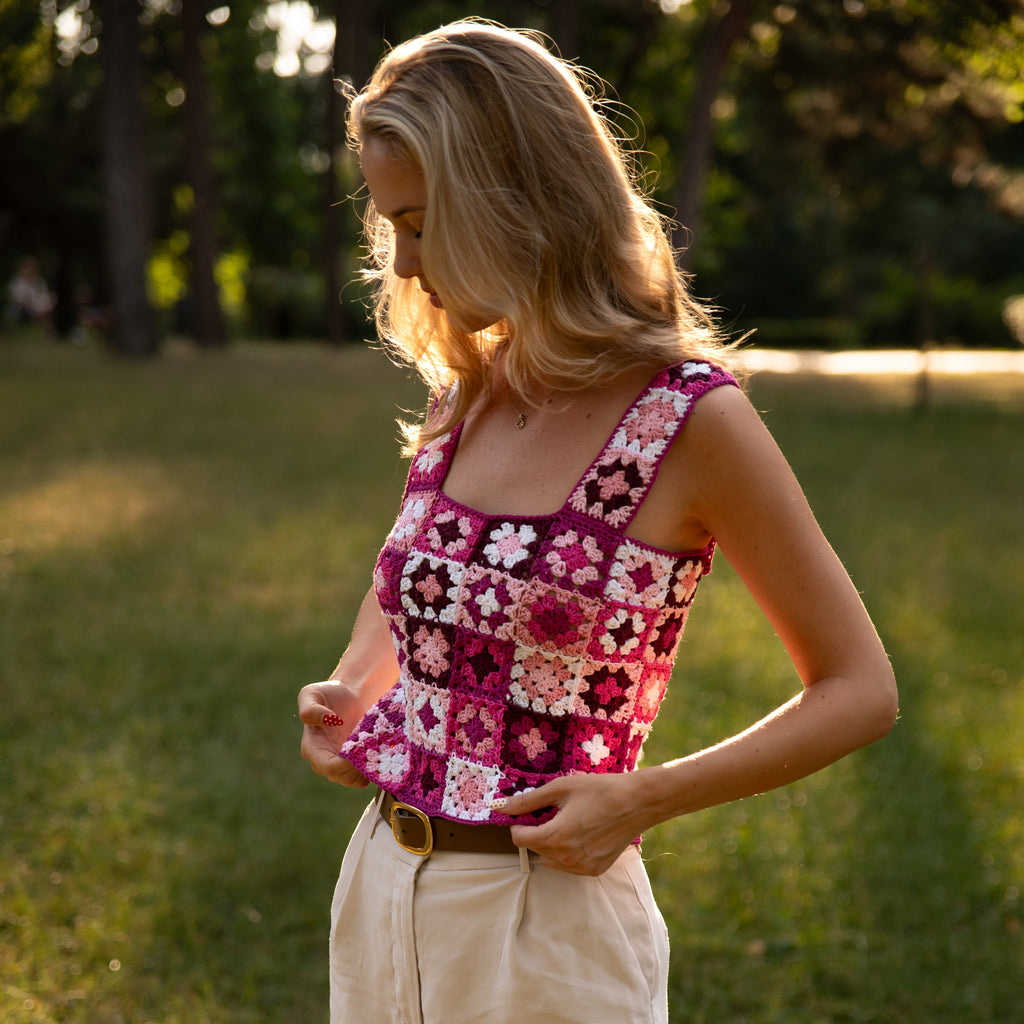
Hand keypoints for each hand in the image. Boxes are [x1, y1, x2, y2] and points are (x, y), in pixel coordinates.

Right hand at [298, 680, 369, 787]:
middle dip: (359, 765)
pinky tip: (381, 748)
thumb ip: (311, 708)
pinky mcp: (357, 763)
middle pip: (343, 777)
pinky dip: (375, 766)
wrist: (350, 694)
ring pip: (356, 780)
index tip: (361, 747)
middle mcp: (325, 762)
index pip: (328, 768)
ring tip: (378, 745)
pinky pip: (366, 774)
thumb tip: (329, 720)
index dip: (345, 764)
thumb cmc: (329, 693)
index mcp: (312, 749)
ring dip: (369, 767)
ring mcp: (342, 765)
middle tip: (374, 745)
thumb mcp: (311, 693)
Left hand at [499, 772, 655, 875]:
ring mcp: (581, 868)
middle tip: (552, 811)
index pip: (519, 839)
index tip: (528, 811)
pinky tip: (581, 832)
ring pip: (550, 859)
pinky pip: (568, 865)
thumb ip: (529, 800)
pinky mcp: (594, 870)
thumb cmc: (599, 790)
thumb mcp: (560, 788)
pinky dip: (567, 852)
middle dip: (535, 831)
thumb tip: (502, 806)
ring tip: (568, 821)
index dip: (518, 823)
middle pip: (534, 848)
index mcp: (555, 838)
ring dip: (550, 843)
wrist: (638, 802)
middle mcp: (566, 859)